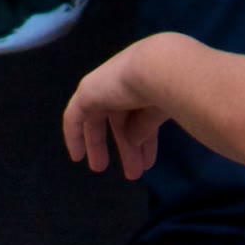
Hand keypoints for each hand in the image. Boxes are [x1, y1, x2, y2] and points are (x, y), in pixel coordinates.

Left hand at [63, 46, 167, 180]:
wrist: (158, 71)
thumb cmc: (170, 91)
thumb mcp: (158, 115)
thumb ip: (144, 128)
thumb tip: (133, 141)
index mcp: (145, 89)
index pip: (142, 119)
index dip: (145, 143)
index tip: (146, 162)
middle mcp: (124, 86)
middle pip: (121, 122)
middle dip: (127, 148)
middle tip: (132, 173)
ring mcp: (104, 88)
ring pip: (99, 122)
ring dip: (103, 147)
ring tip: (102, 170)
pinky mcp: (87, 93)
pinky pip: (75, 117)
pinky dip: (75, 135)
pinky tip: (77, 156)